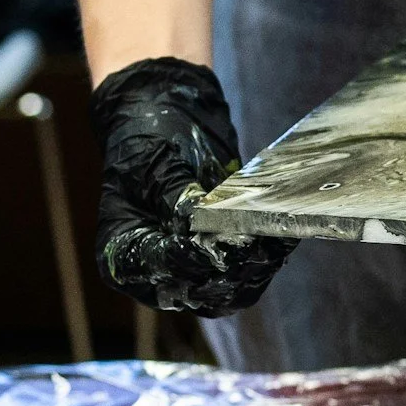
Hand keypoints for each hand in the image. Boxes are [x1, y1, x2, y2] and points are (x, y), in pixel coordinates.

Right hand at [89, 58, 293, 316]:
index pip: (158, 270)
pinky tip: (284, 233)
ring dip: (257, 267)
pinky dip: (267, 256)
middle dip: (232, 269)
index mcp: (121, 255)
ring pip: (230, 288)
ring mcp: (191, 268)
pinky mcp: (222, 258)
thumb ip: (177, 200)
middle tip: (258, 242)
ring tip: (276, 238)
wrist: (165, 115)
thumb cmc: (144, 137)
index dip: (190, 260)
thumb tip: (203, 225)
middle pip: (199, 290)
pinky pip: (248, 270)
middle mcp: (156, 272)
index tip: (220, 243)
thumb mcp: (153, 165)